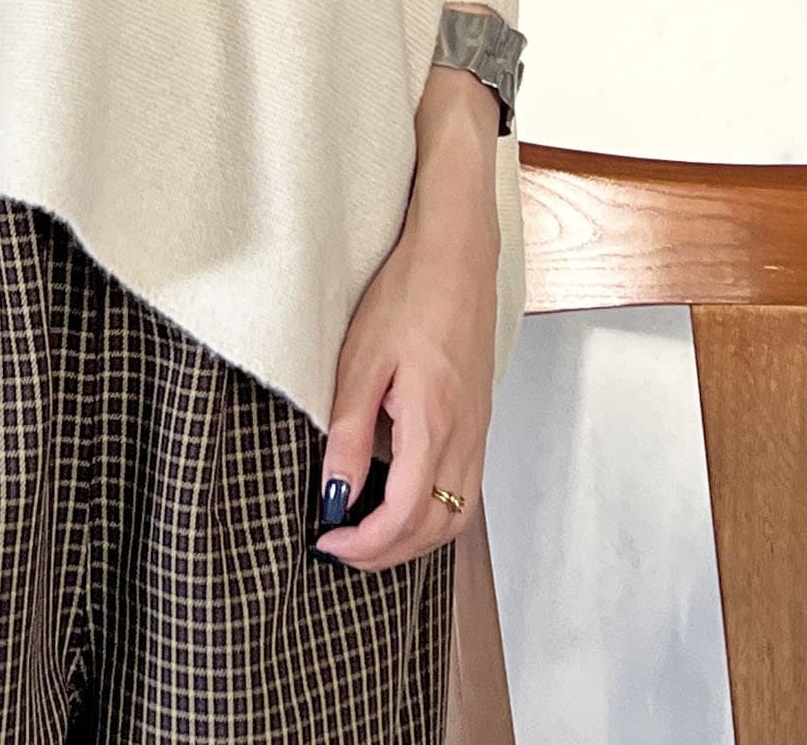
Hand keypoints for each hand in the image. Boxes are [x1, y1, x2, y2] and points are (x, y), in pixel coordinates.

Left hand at [313, 149, 498, 571]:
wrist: (457, 253)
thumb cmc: (408, 293)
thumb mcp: (362, 362)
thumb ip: (350, 434)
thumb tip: (335, 495)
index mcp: (435, 422)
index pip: (406, 516)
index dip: (366, 544)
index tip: (327, 543)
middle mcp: (467, 435)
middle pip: (437, 528)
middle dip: (388, 552)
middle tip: (341, 549)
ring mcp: (479, 428)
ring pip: (457, 514)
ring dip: (413, 536)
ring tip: (366, 531)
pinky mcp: (479, 417)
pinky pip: (464, 486)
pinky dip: (432, 509)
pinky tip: (398, 494)